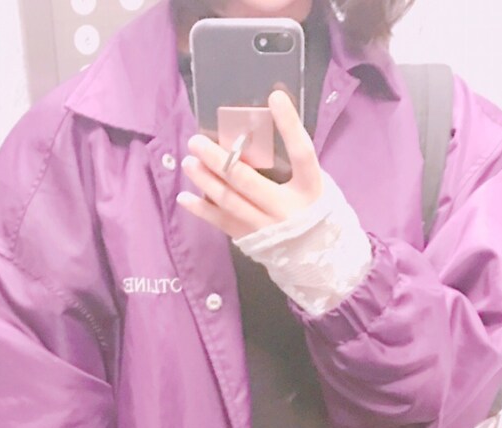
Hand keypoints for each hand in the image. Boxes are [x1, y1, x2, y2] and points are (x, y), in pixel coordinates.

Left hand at [177, 90, 322, 239]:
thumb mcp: (313, 185)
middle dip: (219, 159)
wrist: (317, 257)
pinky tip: (184, 197)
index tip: (275, 97)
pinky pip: (222, 222)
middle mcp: (286, 209)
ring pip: (229, 201)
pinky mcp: (251, 239)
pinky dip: (201, 210)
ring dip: (205, 180)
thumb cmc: (313, 210)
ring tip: (187, 162)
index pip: (301, 152)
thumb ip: (293, 163)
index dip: (289, 125)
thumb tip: (258, 135)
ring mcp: (266, 226)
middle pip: (247, 180)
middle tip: (197, 141)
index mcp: (310, 188)